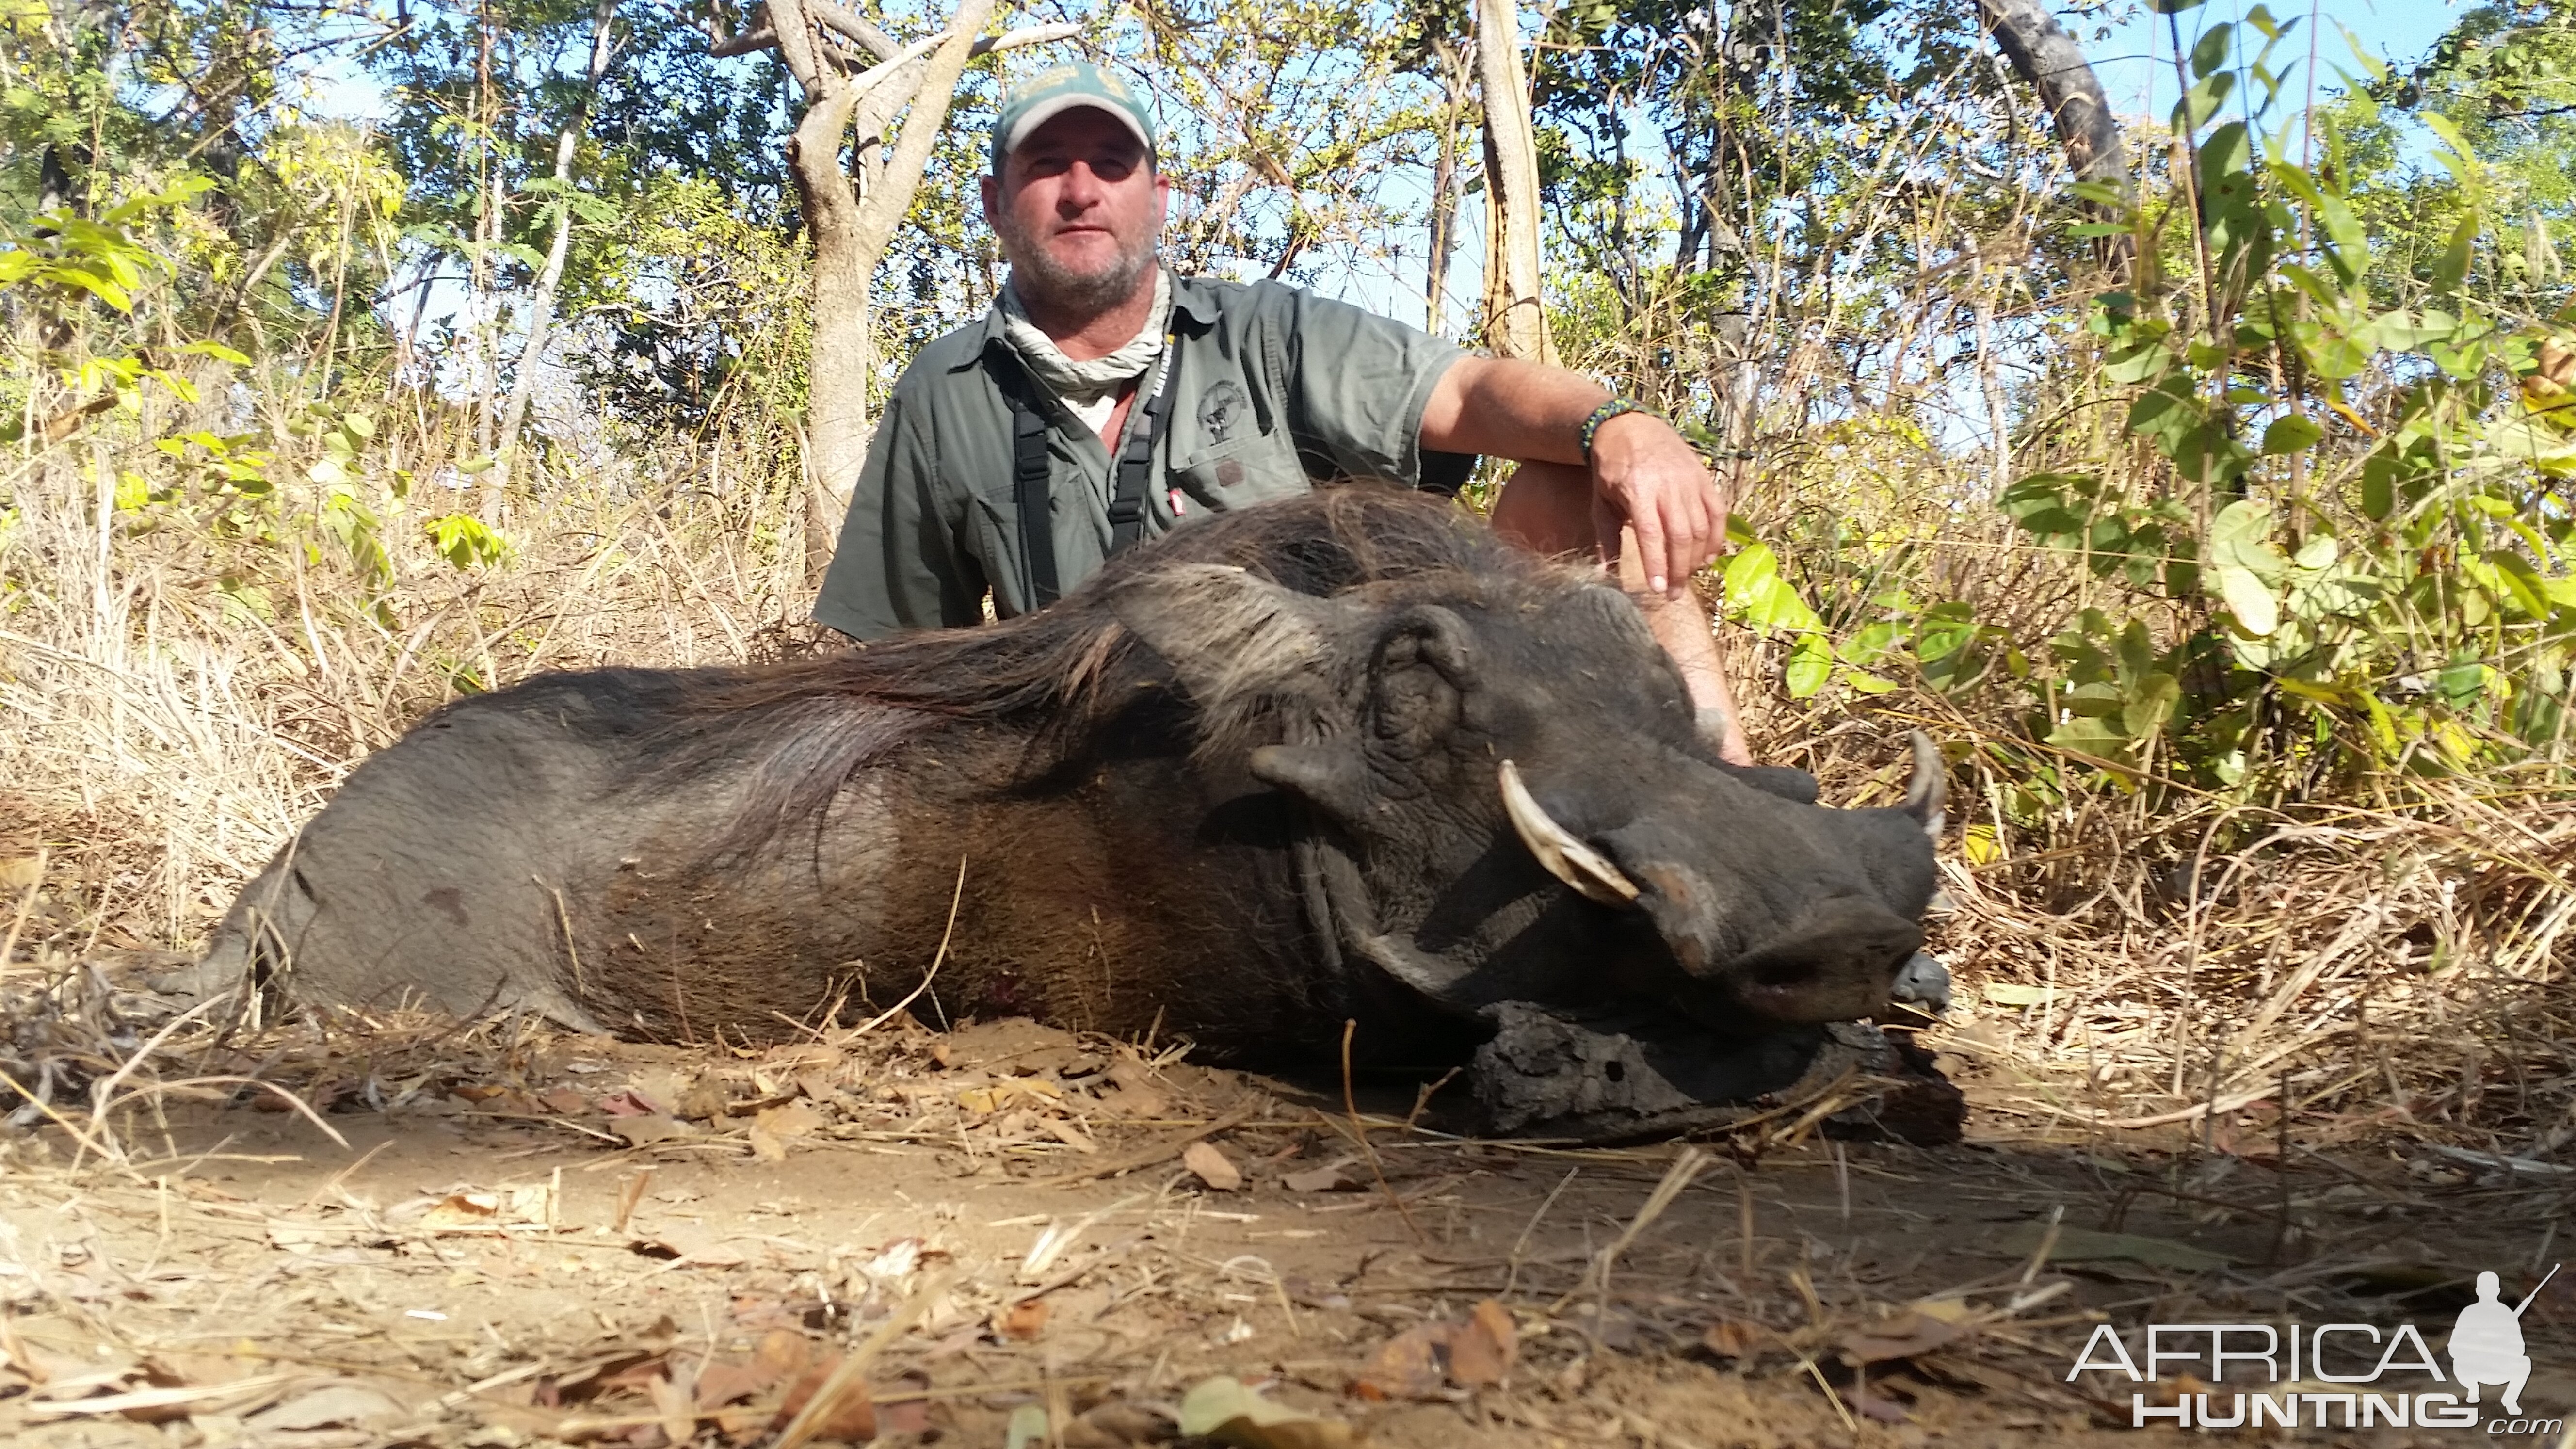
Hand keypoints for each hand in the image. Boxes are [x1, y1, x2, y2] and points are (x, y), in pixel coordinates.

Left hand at [1586, 411, 1731, 599]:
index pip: (1652, 534)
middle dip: (1679, 570)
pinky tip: (1708, 558)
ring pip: (1701, 528)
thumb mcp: (1601, 502)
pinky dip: (1716, 538)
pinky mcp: (1704, 479)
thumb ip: (1606, 538)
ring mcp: (1689, 481)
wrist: (1631, 427)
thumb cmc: (1612, 469)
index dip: (1657, 565)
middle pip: (1681, 536)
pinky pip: (1717, 513)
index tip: (1658, 590)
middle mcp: (1668, 486)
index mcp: (1638, 491)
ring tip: (1686, 578)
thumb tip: (1605, 574)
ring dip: (1696, 559)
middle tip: (1674, 594)